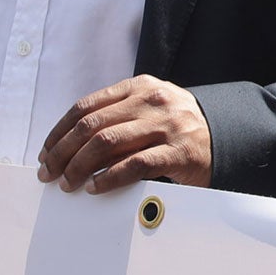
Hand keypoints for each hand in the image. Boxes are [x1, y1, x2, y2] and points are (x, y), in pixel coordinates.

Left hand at [37, 74, 211, 193]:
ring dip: (79, 166)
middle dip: (62, 152)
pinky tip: (95, 187)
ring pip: (107, 143)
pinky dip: (109, 178)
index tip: (46, 152)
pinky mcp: (178, 152)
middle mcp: (152, 101)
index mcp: (140, 87)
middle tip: (48, 173)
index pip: (86, 106)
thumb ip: (118, 116)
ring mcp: (167, 126)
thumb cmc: (180, 126)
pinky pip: (134, 165)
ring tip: (68, 183)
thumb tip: (70, 145)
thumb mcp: (151, 109)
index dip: (59, 131)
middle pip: (91, 125)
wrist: (229, 136)